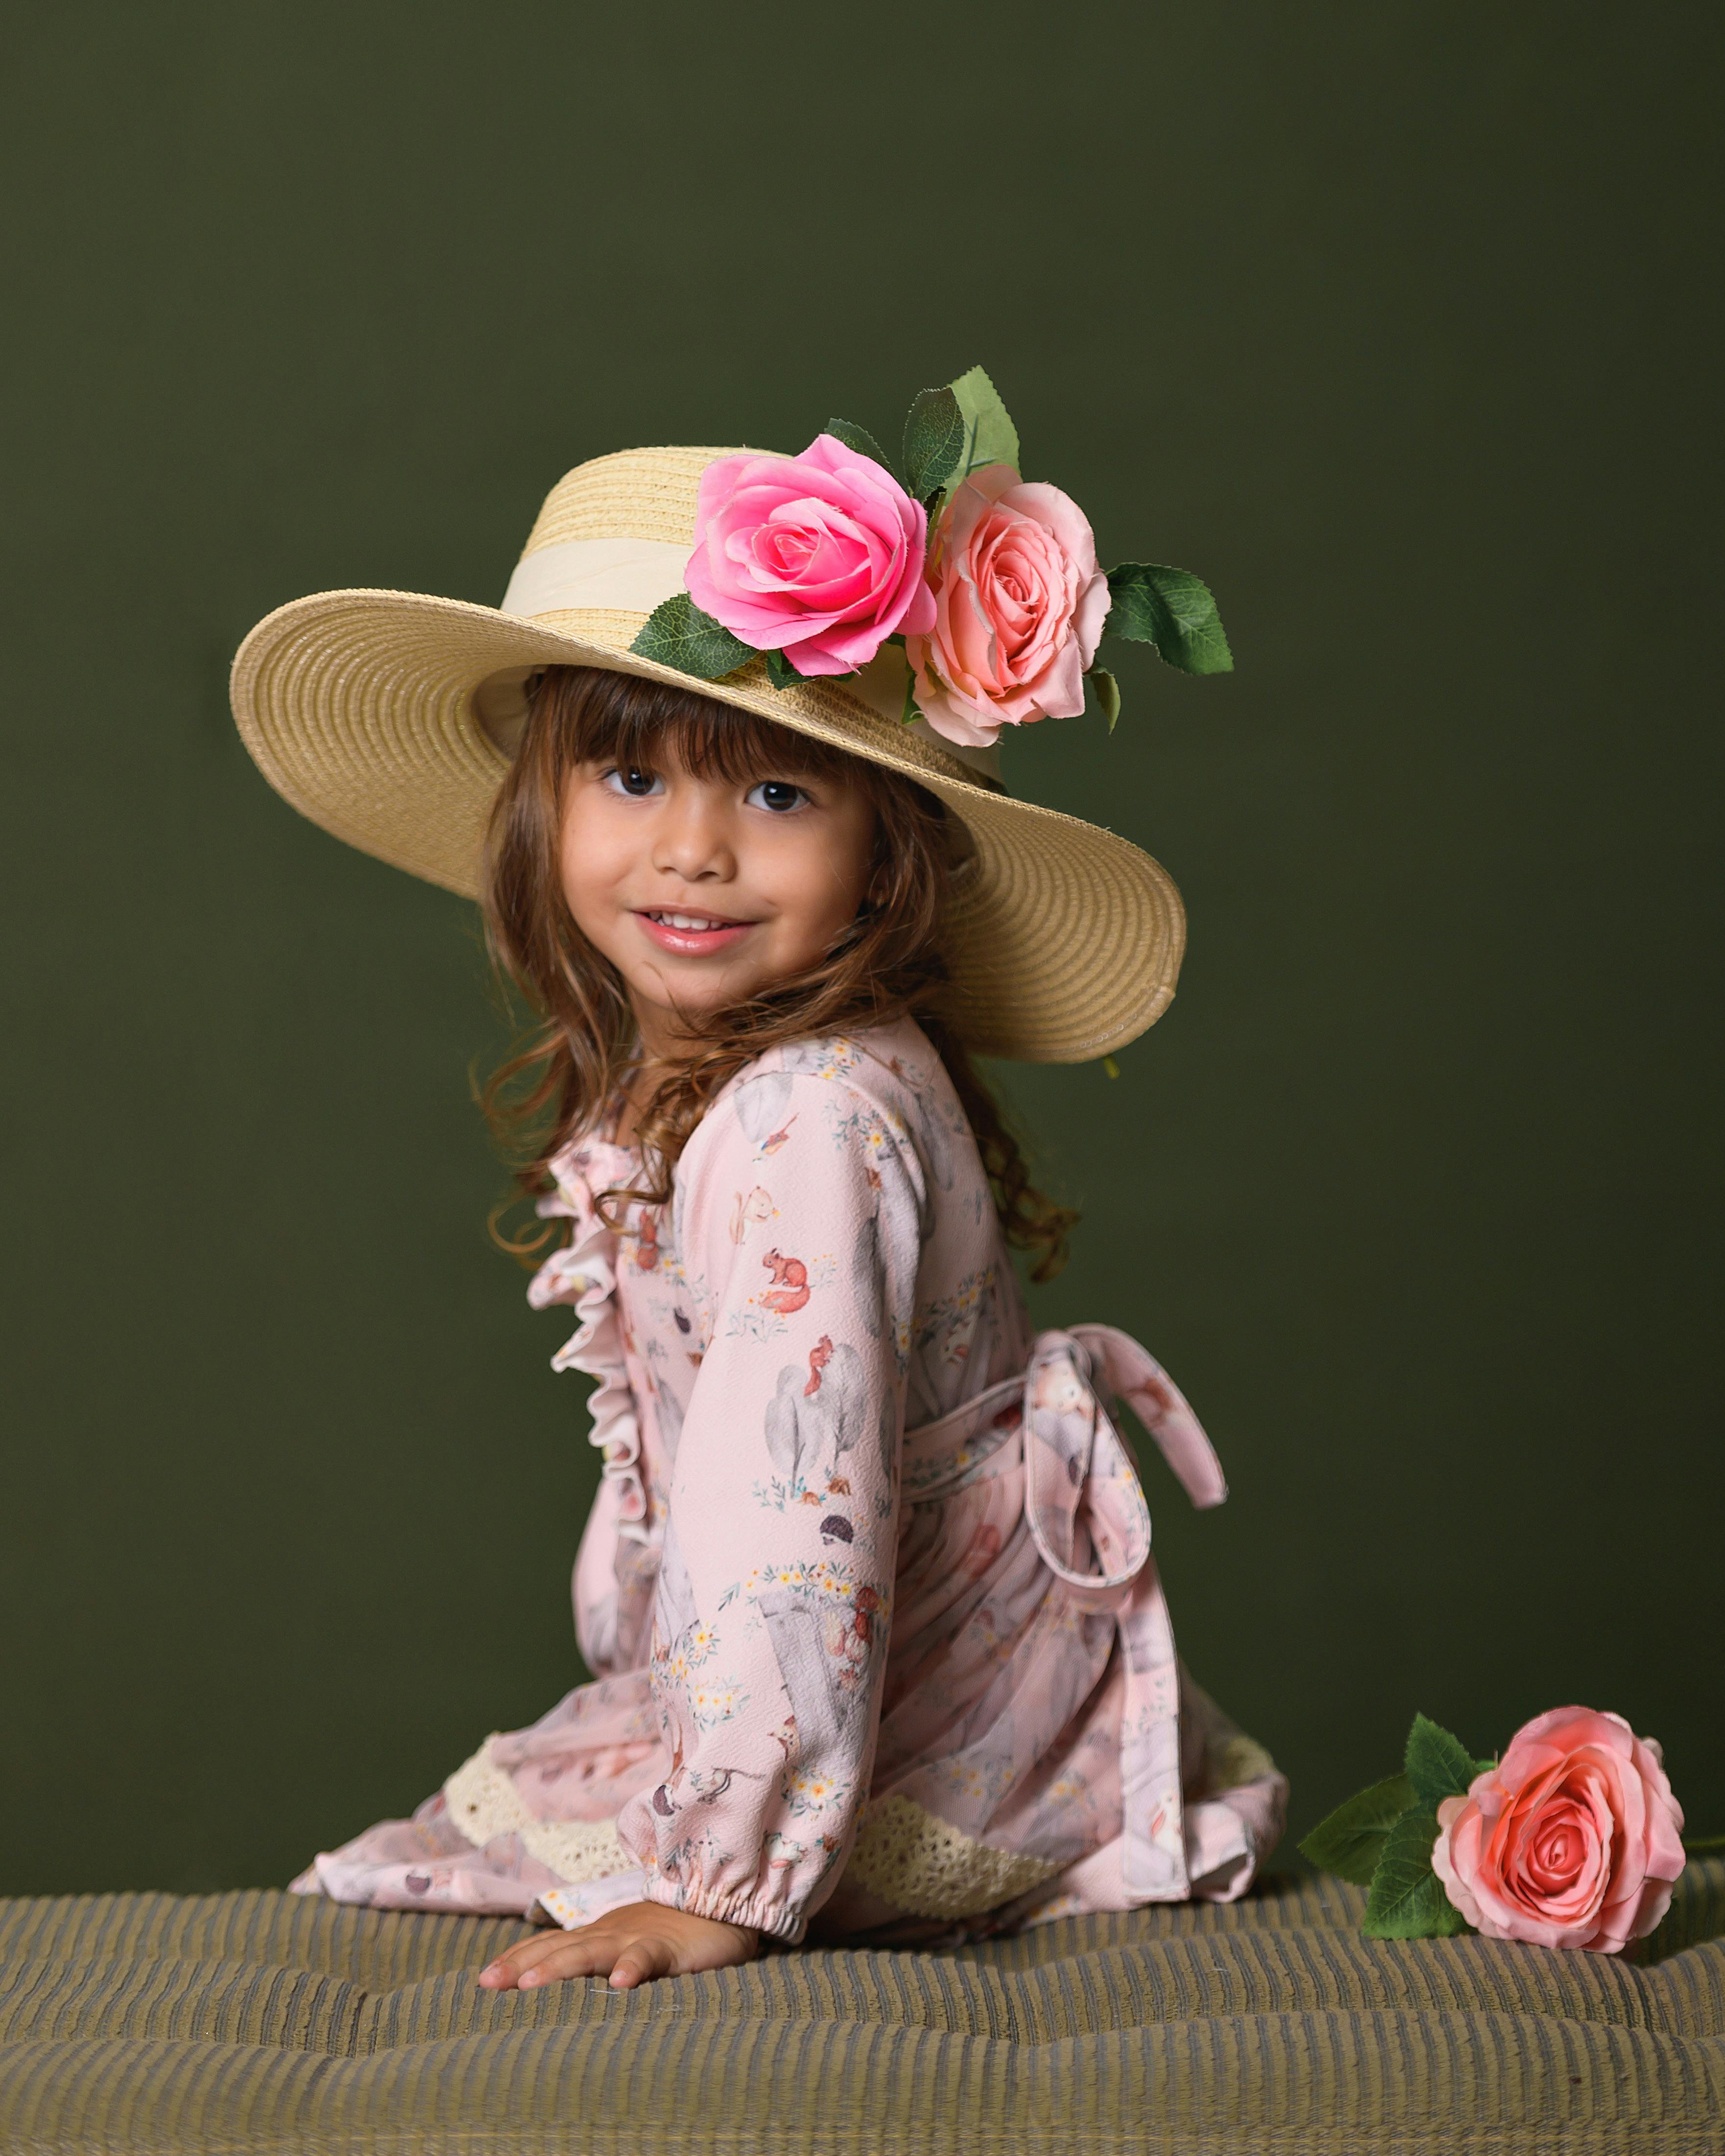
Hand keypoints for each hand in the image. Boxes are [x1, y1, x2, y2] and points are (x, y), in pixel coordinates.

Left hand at [477, 1900, 759, 1991]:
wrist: (724, 1900)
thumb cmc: (675, 1930)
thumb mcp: (629, 1945)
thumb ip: (599, 1958)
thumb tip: (559, 1982)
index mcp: (600, 1935)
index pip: (551, 1944)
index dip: (517, 1958)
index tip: (483, 1979)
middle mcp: (611, 1934)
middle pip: (559, 1949)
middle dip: (521, 1965)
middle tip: (487, 1984)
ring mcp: (638, 1939)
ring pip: (593, 1953)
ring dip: (560, 1968)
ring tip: (528, 1987)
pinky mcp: (670, 1948)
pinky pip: (648, 1957)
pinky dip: (632, 1969)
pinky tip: (619, 1985)